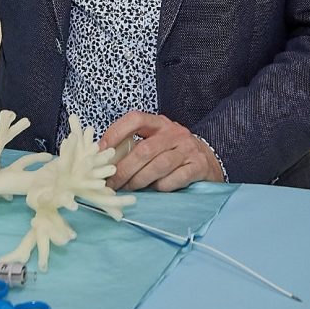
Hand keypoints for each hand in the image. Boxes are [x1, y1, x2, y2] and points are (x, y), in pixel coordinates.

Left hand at [98, 112, 223, 191]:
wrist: (209, 160)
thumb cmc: (174, 153)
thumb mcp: (155, 142)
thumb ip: (133, 147)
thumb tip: (101, 160)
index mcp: (159, 123)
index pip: (135, 119)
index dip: (115, 133)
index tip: (100, 150)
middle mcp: (174, 133)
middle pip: (144, 150)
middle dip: (124, 169)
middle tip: (111, 183)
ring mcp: (188, 149)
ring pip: (158, 166)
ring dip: (138, 180)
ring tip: (127, 188)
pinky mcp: (198, 166)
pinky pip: (174, 179)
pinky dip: (161, 186)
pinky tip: (155, 189)